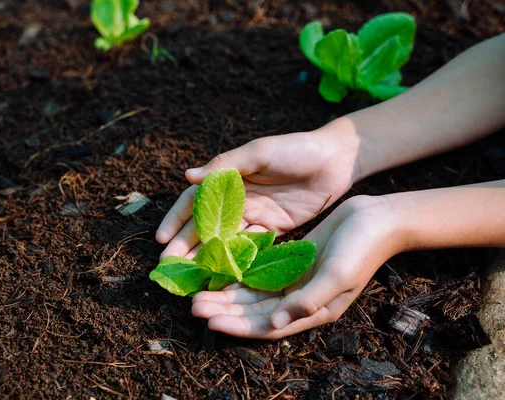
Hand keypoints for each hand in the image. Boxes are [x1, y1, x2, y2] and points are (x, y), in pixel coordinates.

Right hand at [155, 118, 361, 257]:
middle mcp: (237, 200)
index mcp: (228, 179)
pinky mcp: (273, 230)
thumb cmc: (295, 149)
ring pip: (224, 241)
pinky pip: (250, 248)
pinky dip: (235, 262)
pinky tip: (222, 276)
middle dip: (185, 246)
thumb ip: (226, 164)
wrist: (336, 160)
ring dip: (206, 258)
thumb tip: (187, 176)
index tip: (162, 239)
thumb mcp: (260, 152)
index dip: (177, 220)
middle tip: (168, 267)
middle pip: (205, 227)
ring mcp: (254, 216)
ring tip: (190, 277)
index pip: (195, 201)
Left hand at [191, 195, 404, 338]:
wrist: (377, 219)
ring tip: (200, 293)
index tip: (209, 320)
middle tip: (194, 305)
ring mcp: (297, 282)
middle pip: (255, 312)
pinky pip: (262, 275)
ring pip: (255, 294)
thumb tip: (276, 323)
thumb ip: (308, 299)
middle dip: (225, 310)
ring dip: (228, 295)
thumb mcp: (337, 274)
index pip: (268, 325)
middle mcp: (302, 301)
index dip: (238, 325)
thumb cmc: (362, 247)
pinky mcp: (293, 263)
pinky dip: (242, 276)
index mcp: (314, 310)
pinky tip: (222, 273)